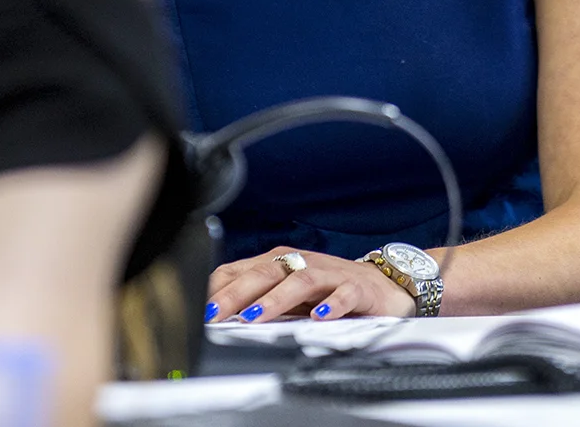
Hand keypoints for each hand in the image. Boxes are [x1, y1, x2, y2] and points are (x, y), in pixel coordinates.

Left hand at [205, 247, 414, 322]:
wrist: (383, 284)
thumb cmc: (328, 289)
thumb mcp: (287, 294)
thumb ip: (256, 299)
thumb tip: (215, 313)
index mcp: (280, 263)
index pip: (242, 269)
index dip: (219, 287)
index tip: (197, 308)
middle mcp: (302, 263)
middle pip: (265, 273)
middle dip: (236, 294)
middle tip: (215, 314)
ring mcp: (330, 273)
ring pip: (300, 280)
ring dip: (276, 299)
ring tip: (255, 316)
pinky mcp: (358, 287)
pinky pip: (344, 293)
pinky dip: (332, 304)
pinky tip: (319, 316)